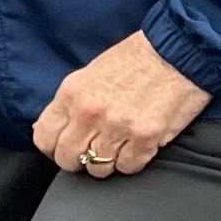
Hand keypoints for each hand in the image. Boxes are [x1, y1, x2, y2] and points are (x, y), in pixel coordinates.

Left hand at [32, 31, 210, 177]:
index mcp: (72, 94)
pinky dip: (131, 161)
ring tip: (116, 147)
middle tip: (90, 151)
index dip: (52, 147)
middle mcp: (90, 113)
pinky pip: (128, 167)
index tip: (61, 146)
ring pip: (97, 168)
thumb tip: (51, 127)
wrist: (177, 51)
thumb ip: (70, 103)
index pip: (44, 138)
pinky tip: (135, 146)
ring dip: (106, 162)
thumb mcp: (90, 73)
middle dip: (77, 159)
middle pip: (67, 158)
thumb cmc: (136, 59)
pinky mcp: (145, 138)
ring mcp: (117, 127)